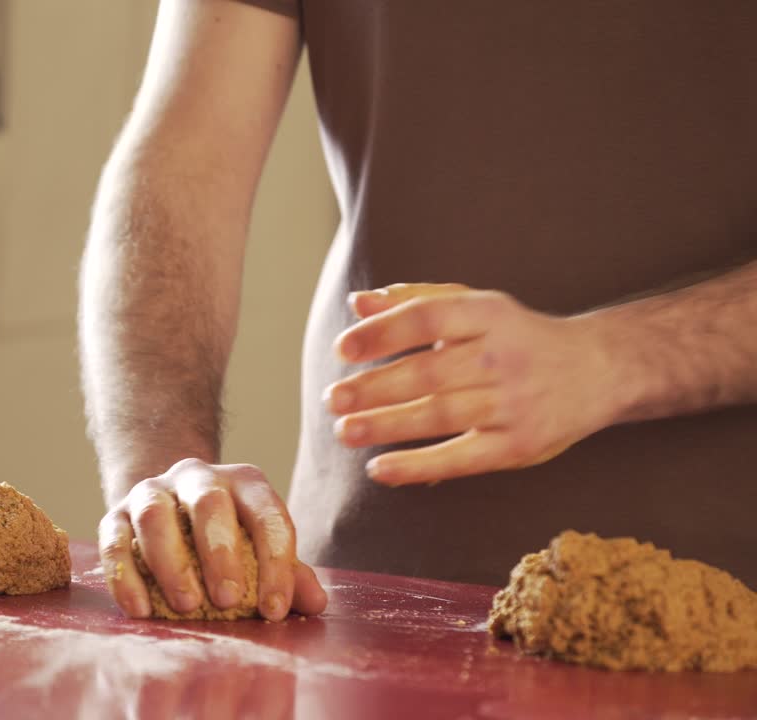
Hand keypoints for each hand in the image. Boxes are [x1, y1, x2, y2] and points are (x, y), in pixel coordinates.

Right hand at [98, 458, 327, 620]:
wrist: (170, 508)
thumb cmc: (227, 538)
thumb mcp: (260, 549)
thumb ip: (288, 574)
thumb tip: (316, 602)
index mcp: (243, 482)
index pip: (267, 514)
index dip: (275, 563)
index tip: (274, 610)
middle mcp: (197, 477)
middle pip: (209, 503)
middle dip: (220, 554)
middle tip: (228, 601)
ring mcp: (152, 490)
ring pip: (155, 514)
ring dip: (171, 562)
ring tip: (187, 606)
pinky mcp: (115, 511)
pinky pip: (114, 538)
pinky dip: (124, 575)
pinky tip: (140, 610)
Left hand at [325, 283, 617, 485]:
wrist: (600, 369)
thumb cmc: (518, 336)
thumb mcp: (477, 306)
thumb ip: (416, 301)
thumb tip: (358, 303)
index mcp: (488, 314)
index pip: (428, 318)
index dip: (383, 332)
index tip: (342, 349)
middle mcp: (503, 356)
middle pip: (429, 372)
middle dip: (375, 386)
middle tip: (332, 398)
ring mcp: (513, 403)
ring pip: (440, 414)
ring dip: (387, 424)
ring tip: (344, 431)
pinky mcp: (520, 444)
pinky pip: (462, 458)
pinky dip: (418, 466)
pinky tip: (380, 468)